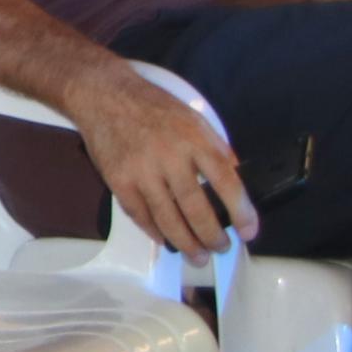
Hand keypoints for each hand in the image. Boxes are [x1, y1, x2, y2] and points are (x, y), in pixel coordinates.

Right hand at [71, 70, 256, 256]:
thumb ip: (215, 147)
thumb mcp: (193, 118)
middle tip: (220, 248)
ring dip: (185, 243)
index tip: (249, 231)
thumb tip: (235, 178)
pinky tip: (165, 239)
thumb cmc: (152, 107)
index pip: (225, 182)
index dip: (241, 211)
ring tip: (197, 256)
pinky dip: (154, 231)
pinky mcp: (118, 180)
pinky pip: (139, 214)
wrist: (103, 95)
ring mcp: (141, 170)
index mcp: (194, 140)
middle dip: (211, 235)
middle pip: (196, 208)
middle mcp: (169, 157)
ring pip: (167, 218)